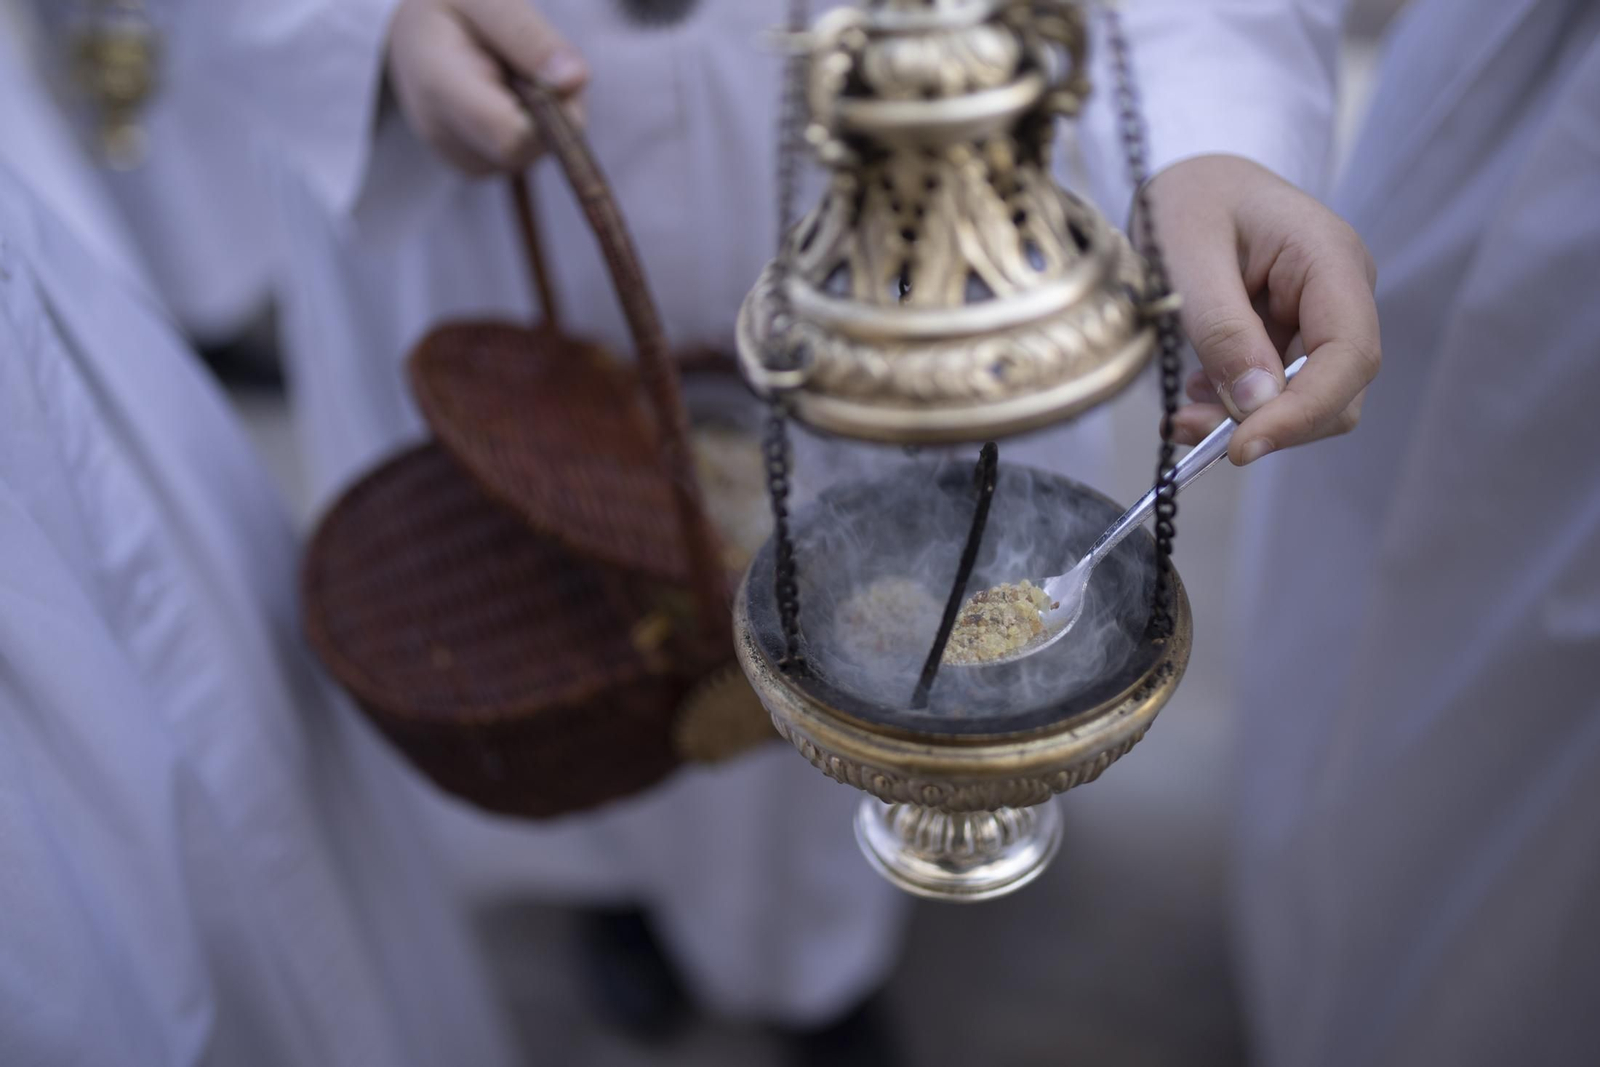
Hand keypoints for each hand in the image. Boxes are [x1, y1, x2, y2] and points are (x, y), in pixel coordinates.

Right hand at [387, 0, 587, 174]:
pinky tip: (506, 93)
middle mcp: (443, 132)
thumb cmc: (449, 5)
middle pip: (529, 148)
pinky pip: (523, 155)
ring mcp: (457, 155)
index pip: (510, 135)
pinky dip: (530, 126)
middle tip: (532, 60)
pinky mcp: (474, 165)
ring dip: (543, 115)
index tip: (554, 72)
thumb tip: (575, 80)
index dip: (550, 112)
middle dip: (552, 109)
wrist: (411, 31)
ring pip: (532, 153)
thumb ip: (526, 34)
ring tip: (512, 71)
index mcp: (439, 85)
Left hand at [1147, 155, 1380, 464]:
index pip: (1349, 355)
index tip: (1243, 446)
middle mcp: (1341, 293)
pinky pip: (1277, 393)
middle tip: (1186, 428)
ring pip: (1304, 401)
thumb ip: (1222, 329)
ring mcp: (1321, 319)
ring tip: (1180, 414)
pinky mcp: (1294, 339)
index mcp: (1331, 258)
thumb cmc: (1190, 201)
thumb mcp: (1188, 256)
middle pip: (1336, 390)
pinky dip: (1235, 408)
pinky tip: (1195, 396)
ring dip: (1245, 421)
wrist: (1191, 182)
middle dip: (1267, 423)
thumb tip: (1255, 405)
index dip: (1304, 411)